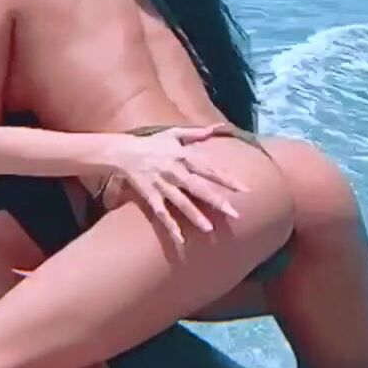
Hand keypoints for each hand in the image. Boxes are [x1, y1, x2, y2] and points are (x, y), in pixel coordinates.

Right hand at [100, 126, 245, 242]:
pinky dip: (170, 225)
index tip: (245, 189)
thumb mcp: (172, 133)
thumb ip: (195, 132)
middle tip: (235, 214)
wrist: (122, 151)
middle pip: (199, 188)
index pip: (210, 169)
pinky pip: (161, 212)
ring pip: (181, 202)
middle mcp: (175, 171)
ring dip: (195, 216)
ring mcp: (162, 184)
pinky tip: (180, 238)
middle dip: (217, 201)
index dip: (227, 179)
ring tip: (209, 229)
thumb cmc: (150, 142)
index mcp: (183, 156)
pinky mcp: (149, 195)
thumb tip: (216, 128)